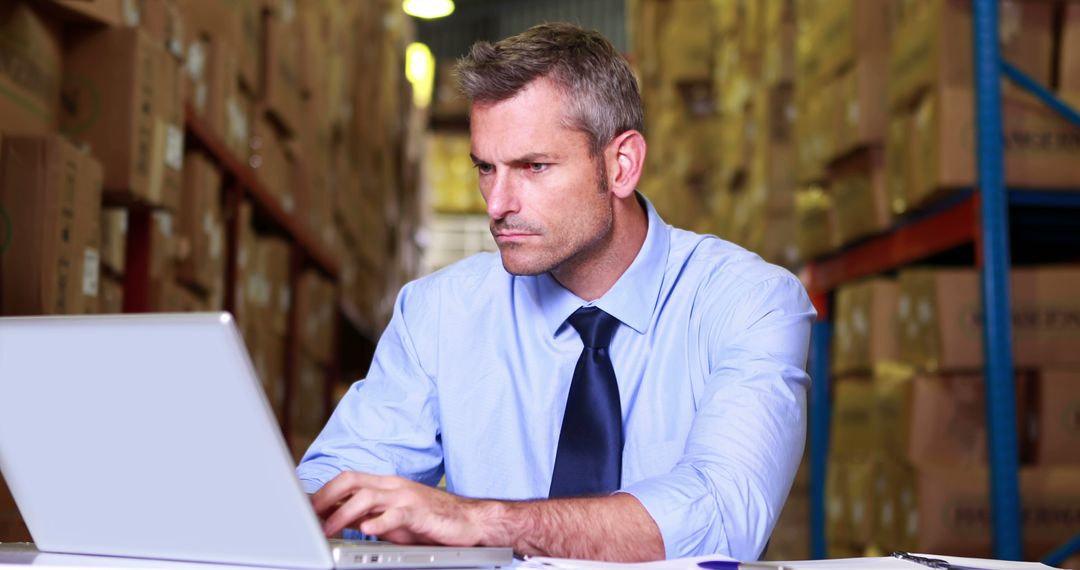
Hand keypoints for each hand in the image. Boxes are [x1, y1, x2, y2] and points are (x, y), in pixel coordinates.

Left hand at [310, 472, 493, 546]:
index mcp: (384, 485)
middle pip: (351, 481)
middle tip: (307, 516)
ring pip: (367, 497)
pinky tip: (366, 530)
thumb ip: (366, 515)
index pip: (346, 480)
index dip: (322, 492)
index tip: (303, 508)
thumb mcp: (392, 517)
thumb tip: (335, 518)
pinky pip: (396, 514)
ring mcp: (406, 496)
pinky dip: (379, 521)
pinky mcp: (419, 511)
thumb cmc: (429, 520)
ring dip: (343, 513)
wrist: (468, 520)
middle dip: (326, 497)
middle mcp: (392, 486)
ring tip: (328, 529)